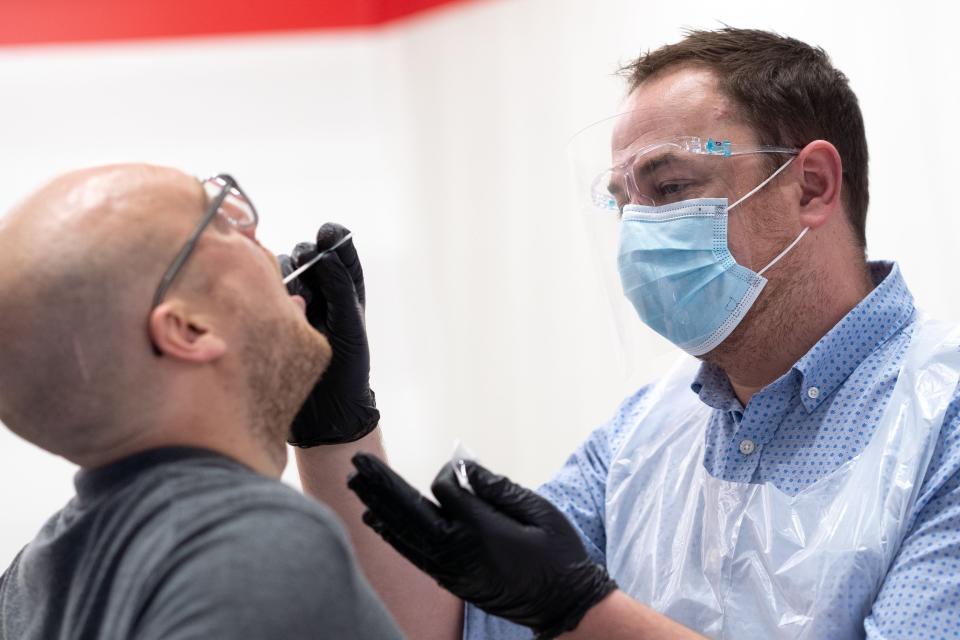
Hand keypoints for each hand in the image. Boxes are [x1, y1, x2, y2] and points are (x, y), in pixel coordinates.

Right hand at [278, 223, 378, 445]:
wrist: (324, 412)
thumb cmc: (347, 369)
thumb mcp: (350, 325)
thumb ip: (340, 288)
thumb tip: (327, 255)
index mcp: (345, 291)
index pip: (339, 252)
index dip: (333, 239)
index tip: (327, 233)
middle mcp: (319, 293)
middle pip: (305, 257)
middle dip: (305, 257)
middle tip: (307, 266)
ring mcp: (293, 304)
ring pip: (281, 272)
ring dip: (285, 275)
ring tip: (295, 295)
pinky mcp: (271, 317)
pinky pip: (264, 293)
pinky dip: (265, 291)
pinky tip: (271, 302)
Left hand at [347, 454, 616, 638]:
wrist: (563, 606)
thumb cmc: (558, 554)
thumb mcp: (538, 511)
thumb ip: (497, 488)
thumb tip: (463, 468)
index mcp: (479, 528)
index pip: (444, 489)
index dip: (450, 473)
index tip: (463, 467)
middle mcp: (456, 550)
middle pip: (408, 510)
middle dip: (381, 484)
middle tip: (357, 462)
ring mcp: (449, 569)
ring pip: (403, 532)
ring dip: (377, 506)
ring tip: (355, 485)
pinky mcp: (448, 581)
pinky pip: (411, 553)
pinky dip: (392, 535)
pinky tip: (376, 520)